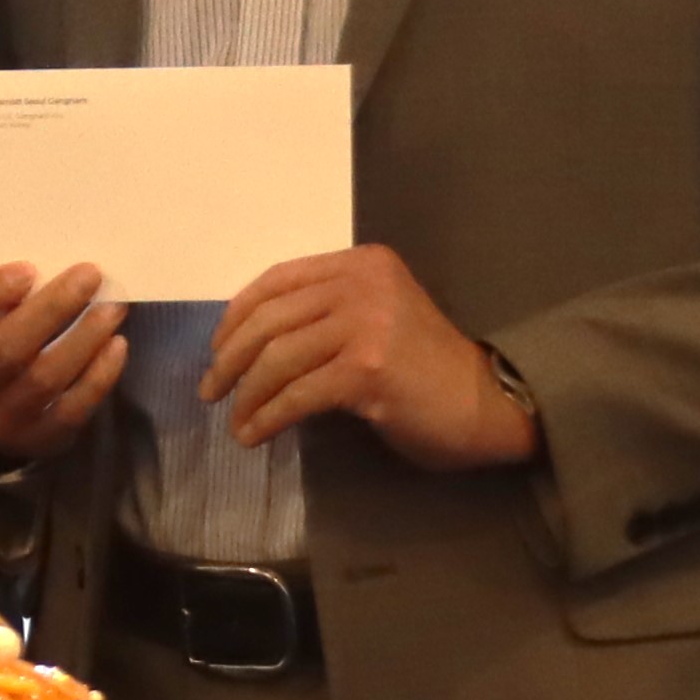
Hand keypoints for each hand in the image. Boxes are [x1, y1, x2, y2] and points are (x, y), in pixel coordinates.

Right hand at [0, 261, 128, 464]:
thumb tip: (51, 273)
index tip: (28, 269)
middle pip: (5, 350)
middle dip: (53, 308)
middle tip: (89, 276)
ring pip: (43, 379)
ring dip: (84, 338)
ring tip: (112, 309)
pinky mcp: (34, 442)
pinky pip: (72, 409)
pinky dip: (98, 376)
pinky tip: (116, 346)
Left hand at [201, 245, 535, 469]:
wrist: (488, 404)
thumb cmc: (427, 371)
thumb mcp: (375, 319)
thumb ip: (326, 313)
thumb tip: (249, 340)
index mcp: (362, 264)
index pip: (278, 280)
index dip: (237, 315)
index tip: (217, 349)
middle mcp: (362, 283)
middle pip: (269, 318)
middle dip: (230, 358)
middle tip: (212, 391)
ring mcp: (367, 323)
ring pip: (277, 358)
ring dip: (246, 395)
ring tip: (235, 422)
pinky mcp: (368, 368)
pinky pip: (297, 394)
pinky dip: (268, 417)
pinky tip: (256, 434)